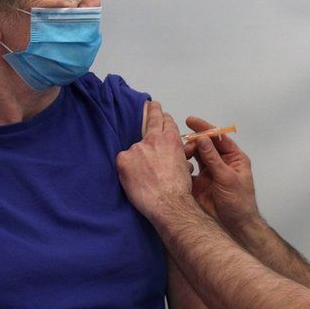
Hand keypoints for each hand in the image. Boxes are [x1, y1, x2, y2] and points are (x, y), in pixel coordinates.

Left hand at [117, 102, 193, 223]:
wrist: (168, 204)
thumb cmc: (178, 190)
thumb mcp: (185, 167)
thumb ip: (177, 156)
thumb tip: (175, 158)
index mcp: (171, 140)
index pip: (166, 122)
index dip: (163, 118)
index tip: (160, 114)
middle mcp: (154, 139)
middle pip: (151, 120)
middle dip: (152, 110)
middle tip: (150, 104)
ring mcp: (137, 148)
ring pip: (135, 149)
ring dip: (138, 157)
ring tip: (143, 172)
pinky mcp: (124, 160)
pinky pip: (124, 161)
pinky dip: (127, 169)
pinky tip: (134, 179)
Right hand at [183, 116, 261, 233]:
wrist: (235, 225)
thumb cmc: (239, 202)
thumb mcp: (227, 178)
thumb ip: (214, 158)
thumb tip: (204, 139)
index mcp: (233, 158)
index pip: (218, 138)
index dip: (205, 128)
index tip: (190, 121)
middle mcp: (220, 163)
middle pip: (205, 145)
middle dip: (193, 141)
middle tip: (183, 144)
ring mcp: (209, 172)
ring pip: (195, 156)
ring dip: (187, 153)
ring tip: (180, 155)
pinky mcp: (198, 183)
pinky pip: (188, 170)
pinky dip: (182, 166)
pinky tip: (177, 165)